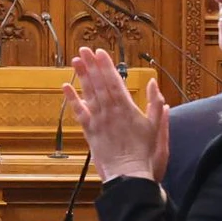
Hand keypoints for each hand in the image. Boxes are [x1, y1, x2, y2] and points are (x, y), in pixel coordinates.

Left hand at [62, 48, 165, 181]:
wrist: (128, 171)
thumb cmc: (144, 150)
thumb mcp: (156, 125)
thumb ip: (155, 103)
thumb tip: (153, 83)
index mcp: (127, 107)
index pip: (115, 81)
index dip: (107, 66)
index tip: (101, 53)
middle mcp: (110, 111)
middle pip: (99, 83)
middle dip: (92, 65)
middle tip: (84, 49)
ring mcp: (98, 120)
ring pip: (88, 93)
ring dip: (82, 76)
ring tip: (76, 60)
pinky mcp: (89, 130)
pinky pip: (78, 112)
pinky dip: (72, 98)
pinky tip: (65, 86)